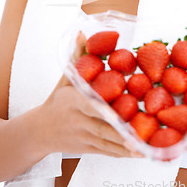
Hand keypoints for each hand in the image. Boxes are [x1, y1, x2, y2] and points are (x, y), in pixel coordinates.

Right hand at [36, 31, 141, 158]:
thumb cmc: (57, 101)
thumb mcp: (65, 78)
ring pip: (107, 143)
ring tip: (147, 147)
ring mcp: (83, 138)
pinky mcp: (88, 149)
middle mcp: (78, 121)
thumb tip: (82, 32)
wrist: (39, 132)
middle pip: (102, 128)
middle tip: (143, 133)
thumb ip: (78, 56)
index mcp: (72, 102)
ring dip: (127, 146)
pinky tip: (140, 154)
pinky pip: (107, 152)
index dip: (104, 110)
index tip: (119, 113)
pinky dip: (123, 154)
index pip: (89, 105)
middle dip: (122, 133)